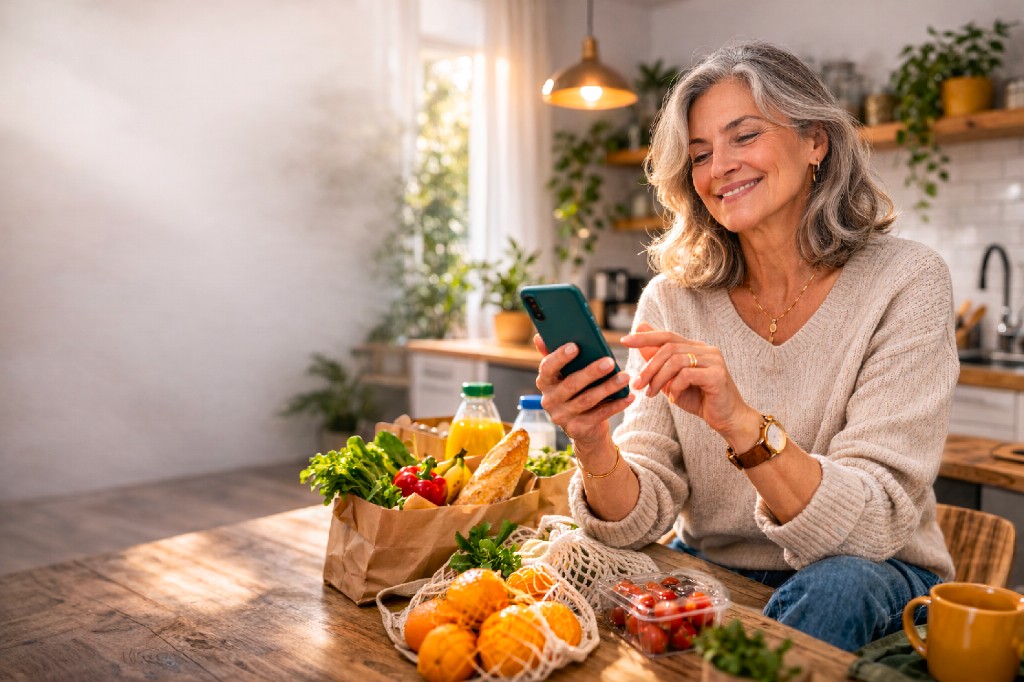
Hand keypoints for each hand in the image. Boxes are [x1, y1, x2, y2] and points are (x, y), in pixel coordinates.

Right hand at [532, 334, 633, 448]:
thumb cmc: (576, 391)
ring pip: (587, 400)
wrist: (583, 427)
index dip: (560, 357)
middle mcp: (549, 400)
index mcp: (544, 382)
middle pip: (571, 384)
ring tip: (625, 377)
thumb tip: (539, 337)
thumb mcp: (564, 375)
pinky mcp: (577, 429)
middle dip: (591, 372)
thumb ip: (554, 355)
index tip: (576, 346)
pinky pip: (599, 415)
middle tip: (610, 361)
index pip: (547, 368)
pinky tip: (629, 396)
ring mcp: (562, 416)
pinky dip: (616, 405)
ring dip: (608, 388)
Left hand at [621, 323, 759, 444]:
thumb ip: (657, 360)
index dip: (645, 337)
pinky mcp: (717, 375)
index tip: (624, 340)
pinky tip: (675, 398)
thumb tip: (639, 334)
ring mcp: (713, 360)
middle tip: (636, 384)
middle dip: (648, 367)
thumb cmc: (699, 399)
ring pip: (675, 360)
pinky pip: (687, 375)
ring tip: (651, 394)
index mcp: (695, 347)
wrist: (726, 419)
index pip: (667, 335)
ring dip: (658, 379)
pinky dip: (675, 387)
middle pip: (668, 348)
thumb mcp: (671, 380)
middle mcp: (705, 349)